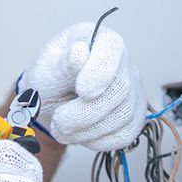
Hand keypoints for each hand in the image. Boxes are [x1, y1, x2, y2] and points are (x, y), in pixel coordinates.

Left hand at [21, 22, 146, 151]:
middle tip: (59, 120)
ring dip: (87, 130)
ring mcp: (133, 90)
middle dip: (86, 112)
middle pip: (119, 90)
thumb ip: (63, 61)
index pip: (112, 49)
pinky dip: (98, 141)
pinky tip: (80, 134)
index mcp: (100, 40)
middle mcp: (123, 63)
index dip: (100, 72)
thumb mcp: (46, 66)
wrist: (50, 105)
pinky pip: (125, 134)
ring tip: (63, 128)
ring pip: (123, 116)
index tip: (81, 91)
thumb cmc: (49, 79)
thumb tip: (80, 52)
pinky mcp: (134, 117)